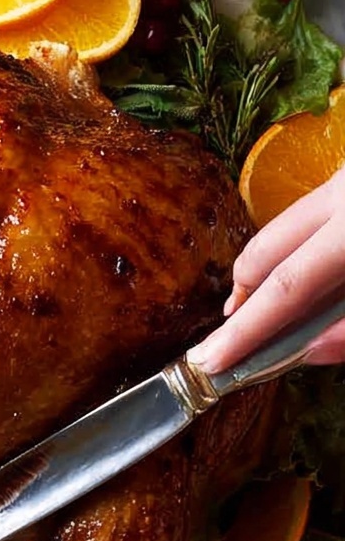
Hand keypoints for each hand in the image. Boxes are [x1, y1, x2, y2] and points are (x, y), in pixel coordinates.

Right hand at [187, 166, 344, 374]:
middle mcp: (339, 194)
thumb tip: (310, 349)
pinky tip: (310, 277)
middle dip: (241, 297)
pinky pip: (307, 217)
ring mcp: (342, 179)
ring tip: (266, 311)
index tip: (209, 361)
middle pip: (263, 251)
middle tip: (231, 338)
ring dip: (268, 274)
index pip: (284, 287)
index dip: (244, 330)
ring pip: (281, 232)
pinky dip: (298, 251)